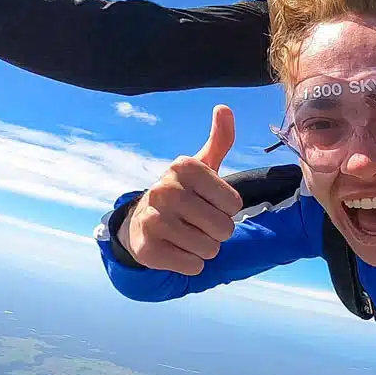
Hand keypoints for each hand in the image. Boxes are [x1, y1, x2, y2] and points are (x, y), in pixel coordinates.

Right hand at [118, 105, 241, 275]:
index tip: (208, 203)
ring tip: (188, 235)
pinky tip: (177, 250)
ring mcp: (153, 220)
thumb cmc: (184, 193)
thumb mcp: (202, 166)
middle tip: (199, 223)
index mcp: (183, 167)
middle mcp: (165, 190)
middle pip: (223, 228)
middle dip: (218, 232)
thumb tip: (223, 108)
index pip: (233, 203)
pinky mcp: (147, 249)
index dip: (226, 209)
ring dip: (205, 248)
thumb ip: (219, 139)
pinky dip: (191, 264)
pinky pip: (192, 266)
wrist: (142, 221)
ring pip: (209, 249)